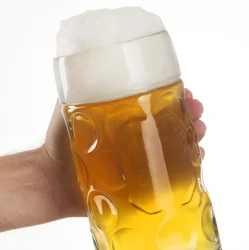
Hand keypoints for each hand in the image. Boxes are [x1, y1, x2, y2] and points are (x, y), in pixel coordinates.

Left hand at [39, 89, 206, 217]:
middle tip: (197, 112)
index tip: (187, 93)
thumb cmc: (58, 142)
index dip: (176, 97)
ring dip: (193, 138)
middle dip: (190, 116)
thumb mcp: (68, 107)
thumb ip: (77, 88)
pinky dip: (188, 169)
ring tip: (199, 132)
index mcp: (123, 120)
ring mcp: (139, 164)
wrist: (50, 180)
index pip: (157, 104)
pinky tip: (196, 159)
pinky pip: (170, 178)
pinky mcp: (140, 188)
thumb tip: (83, 61)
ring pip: (176, 148)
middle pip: (172, 124)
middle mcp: (135, 140)